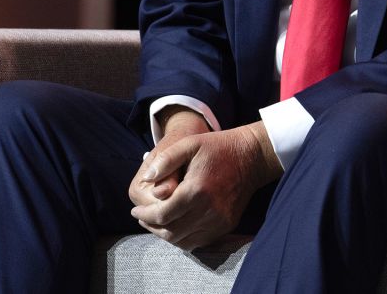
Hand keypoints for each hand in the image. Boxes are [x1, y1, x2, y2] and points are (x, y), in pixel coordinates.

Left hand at [129, 120, 282, 250]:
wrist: (251, 157)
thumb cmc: (217, 147)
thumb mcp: (188, 144)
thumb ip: (165, 161)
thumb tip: (147, 179)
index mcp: (196, 190)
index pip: (162, 215)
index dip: (145, 215)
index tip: (135, 210)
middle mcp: (209, 211)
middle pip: (171, 231)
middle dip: (151, 226)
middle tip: (142, 217)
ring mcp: (219, 221)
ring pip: (183, 241)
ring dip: (165, 234)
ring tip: (155, 222)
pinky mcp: (226, 226)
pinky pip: (198, 242)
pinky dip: (182, 238)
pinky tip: (174, 226)